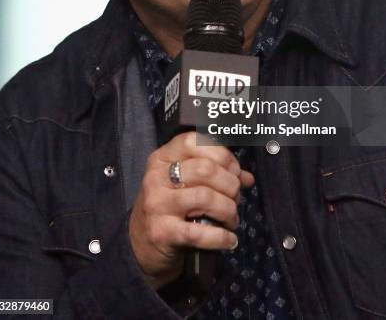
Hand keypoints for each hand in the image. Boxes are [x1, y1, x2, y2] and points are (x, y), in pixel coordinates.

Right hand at [128, 131, 254, 288]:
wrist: (139, 244)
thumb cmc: (167, 206)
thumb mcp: (184, 183)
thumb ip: (214, 174)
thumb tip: (246, 177)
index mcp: (162, 158)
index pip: (194, 141)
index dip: (221, 154)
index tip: (234, 170)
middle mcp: (156, 177)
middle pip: (205, 170)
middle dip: (230, 184)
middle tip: (236, 197)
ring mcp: (157, 204)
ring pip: (205, 197)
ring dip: (228, 210)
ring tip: (232, 218)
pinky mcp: (162, 232)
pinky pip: (199, 232)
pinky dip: (221, 236)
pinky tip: (229, 239)